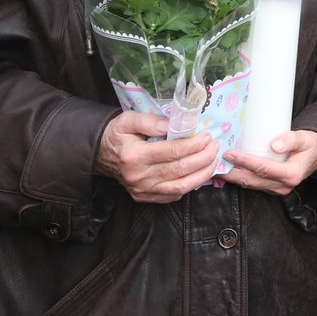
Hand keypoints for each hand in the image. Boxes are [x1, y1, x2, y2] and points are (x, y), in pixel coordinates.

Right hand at [95, 111, 219, 203]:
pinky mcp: (146, 198)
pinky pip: (173, 195)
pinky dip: (190, 185)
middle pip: (180, 170)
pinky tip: (200, 172)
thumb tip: (173, 123)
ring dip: (202, 174)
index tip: (206, 137)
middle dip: (203, 158)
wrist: (101, 155)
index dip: (194, 145)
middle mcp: (139, 177)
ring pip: (180, 187)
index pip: (172, 152)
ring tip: (213, 160)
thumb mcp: (127, 119)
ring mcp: (142, 190)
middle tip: (215, 146)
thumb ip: (150, 120)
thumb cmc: (117, 135)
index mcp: (134, 156)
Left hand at [222, 129, 316, 195]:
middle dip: (231, 173)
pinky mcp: (272, 188)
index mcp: (291, 174)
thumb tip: (274, 145)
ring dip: (233, 177)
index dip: (245, 161)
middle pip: (252, 180)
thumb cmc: (310, 144)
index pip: (263, 169)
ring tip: (217, 167)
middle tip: (214, 162)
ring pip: (250, 184)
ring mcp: (277, 189)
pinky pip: (253, 184)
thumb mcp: (304, 138)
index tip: (230, 153)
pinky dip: (240, 177)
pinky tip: (229, 170)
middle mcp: (283, 186)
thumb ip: (290, 140)